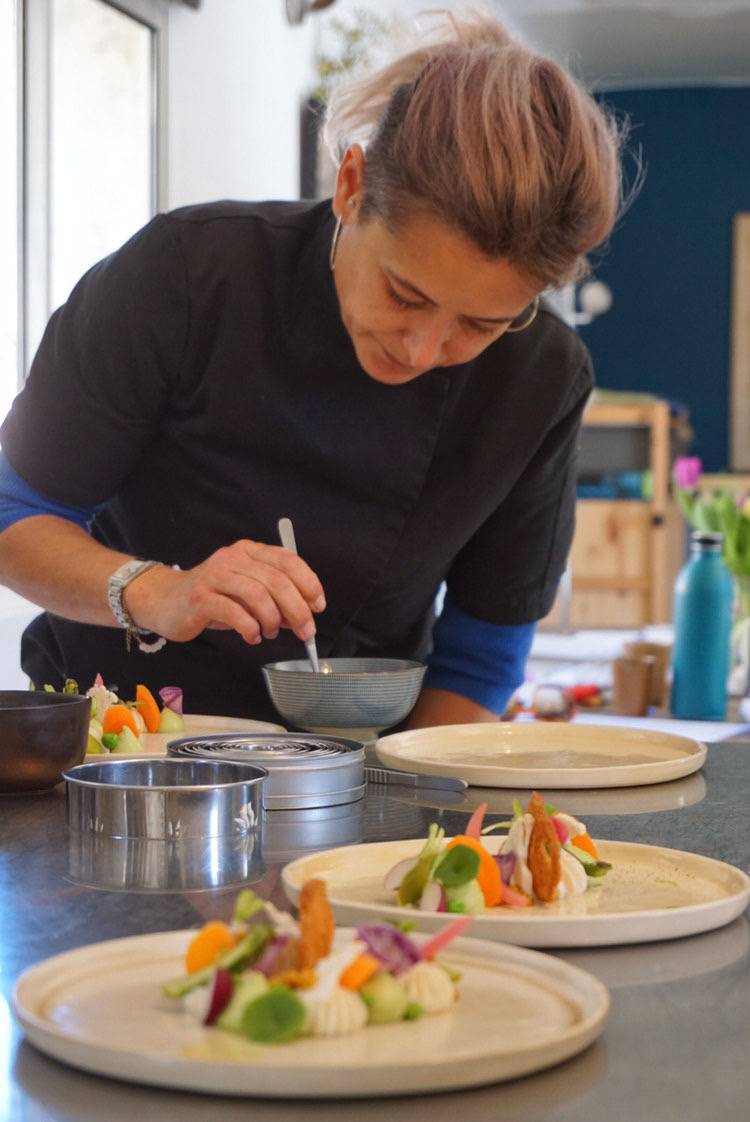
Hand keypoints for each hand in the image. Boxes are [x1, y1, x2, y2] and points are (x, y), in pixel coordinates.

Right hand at [123, 539, 325, 644]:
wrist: (163, 600)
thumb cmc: (211, 598)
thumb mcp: (246, 595)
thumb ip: (275, 602)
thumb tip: (303, 617)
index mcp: (249, 551)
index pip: (288, 560)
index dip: (308, 583)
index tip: (318, 606)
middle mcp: (233, 558)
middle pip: (277, 580)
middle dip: (298, 609)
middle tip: (306, 631)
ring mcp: (215, 576)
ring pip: (258, 596)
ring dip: (272, 620)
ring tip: (269, 633)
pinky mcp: (200, 597)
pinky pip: (235, 613)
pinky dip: (250, 628)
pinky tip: (252, 636)